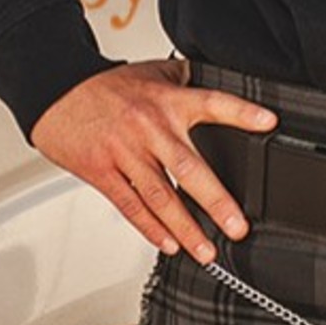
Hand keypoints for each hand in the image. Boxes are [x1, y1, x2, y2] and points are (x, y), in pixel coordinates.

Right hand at [31, 58, 276, 264]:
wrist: (55, 91)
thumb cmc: (105, 86)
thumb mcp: (151, 73)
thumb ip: (184, 82)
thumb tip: (218, 81)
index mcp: (166, 101)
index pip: (211, 103)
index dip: (241, 112)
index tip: (269, 122)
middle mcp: (149, 129)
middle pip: (188, 167)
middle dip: (216, 201)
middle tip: (237, 226)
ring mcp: (125, 153)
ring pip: (160, 196)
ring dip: (185, 227)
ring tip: (206, 250)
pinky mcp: (102, 173)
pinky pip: (130, 205)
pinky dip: (150, 228)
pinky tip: (169, 244)